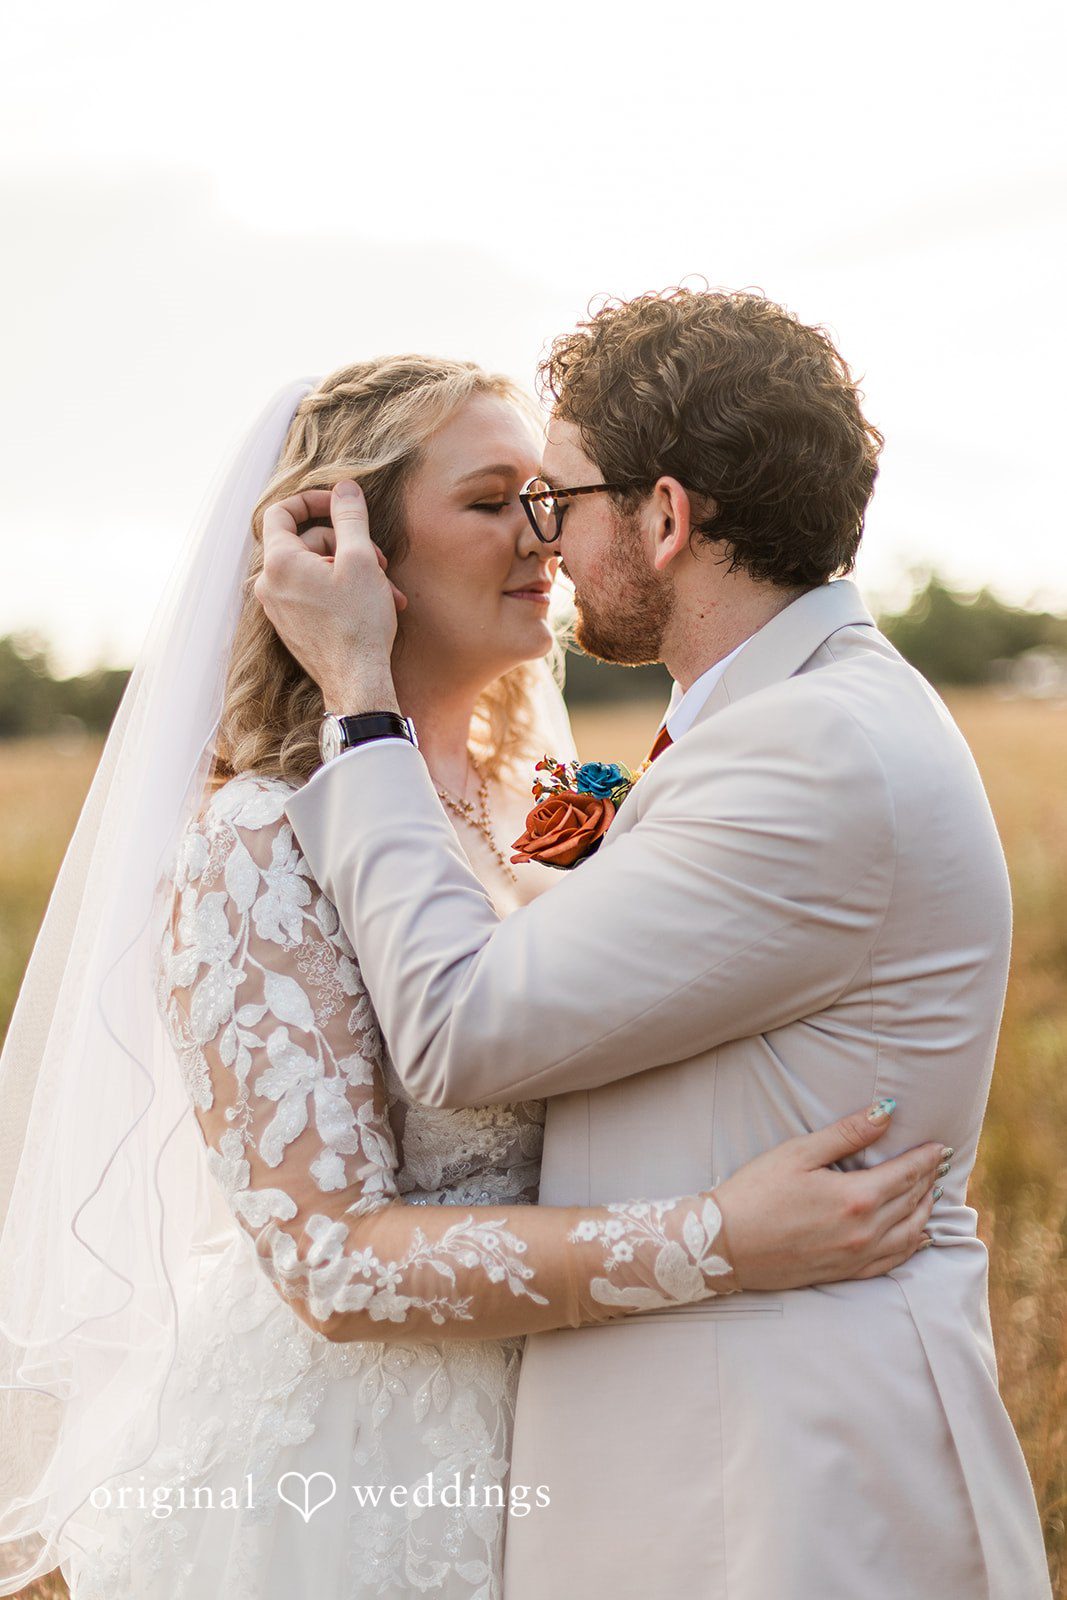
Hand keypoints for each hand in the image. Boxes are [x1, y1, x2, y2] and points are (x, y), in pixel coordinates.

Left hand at [255, 482, 406, 711]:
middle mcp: (269, 584)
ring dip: (352, 572)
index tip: (340, 504)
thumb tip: (345, 488)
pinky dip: (342, 592)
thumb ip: (350, 517)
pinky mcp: (291, 626)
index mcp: (279, 562)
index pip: (280, 511)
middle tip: (380, 560)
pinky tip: (374, 604)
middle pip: (307, 542)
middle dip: (347, 545)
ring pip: (315, 570)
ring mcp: (278, 608)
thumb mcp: (360, 560)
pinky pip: (313, 594)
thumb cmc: (358, 622)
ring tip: (386, 589)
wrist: (357, 682)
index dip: (311, 500)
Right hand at [712, 1101, 948, 1290]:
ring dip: (925, 1210)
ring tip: (932, 1193)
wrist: (725, 1244)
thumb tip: (886, 1113)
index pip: (906, 1174)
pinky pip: (893, 1261)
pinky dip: (912, 1245)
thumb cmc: (756, 1192)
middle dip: (928, 1180)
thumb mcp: (798, 1153)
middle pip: (911, 1201)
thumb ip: (846, 1134)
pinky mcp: (845, 1273)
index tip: (940, 1146)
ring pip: (909, 1233)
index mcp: (856, 1197)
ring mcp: (857, 1256)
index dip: (925, 1158)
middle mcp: (864, 1231)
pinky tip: (917, 1236)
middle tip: (939, 1164)